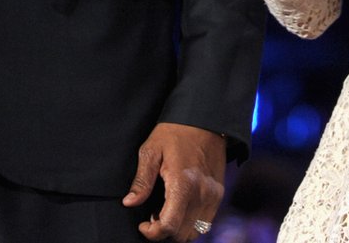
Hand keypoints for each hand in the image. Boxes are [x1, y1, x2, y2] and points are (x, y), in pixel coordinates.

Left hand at [122, 123, 224, 239]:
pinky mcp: (219, 193)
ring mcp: (213, 195)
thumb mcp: (151, 150)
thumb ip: (142, 180)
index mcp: (183, 184)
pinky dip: (191, 222)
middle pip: (182, 234)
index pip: (169, 226)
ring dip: (179, 229)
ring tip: (166, 211)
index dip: (153, 233)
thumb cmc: (175, 132)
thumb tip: (129, 202)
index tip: (143, 224)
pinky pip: (206, 222)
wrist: (205, 118)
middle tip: (152, 215)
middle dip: (164, 232)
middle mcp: (202, 194)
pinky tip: (180, 206)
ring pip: (196, 232)